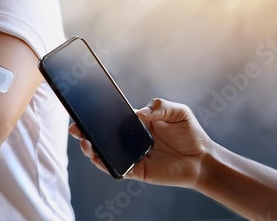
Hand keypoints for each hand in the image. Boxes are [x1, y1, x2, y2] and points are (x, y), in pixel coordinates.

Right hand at [69, 98, 212, 188]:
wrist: (203, 159)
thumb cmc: (190, 133)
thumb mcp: (178, 112)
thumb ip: (160, 107)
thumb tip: (138, 113)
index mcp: (137, 123)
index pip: (112, 118)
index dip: (97, 114)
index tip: (83, 108)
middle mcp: (130, 139)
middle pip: (102, 135)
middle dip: (85, 131)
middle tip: (74, 127)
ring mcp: (131, 155)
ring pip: (104, 153)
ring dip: (91, 148)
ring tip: (85, 142)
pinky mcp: (136, 170)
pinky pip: (116, 168)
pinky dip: (104, 164)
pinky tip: (97, 157)